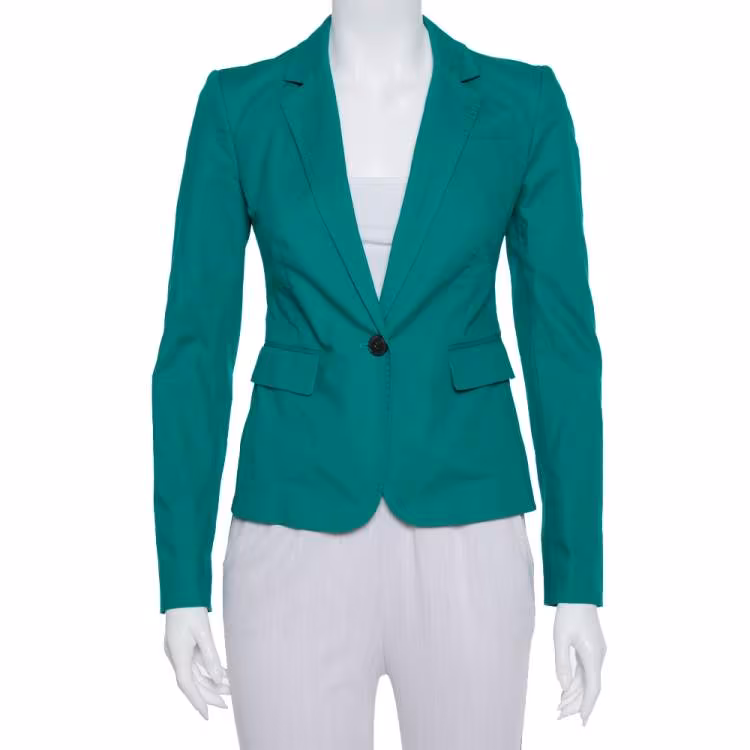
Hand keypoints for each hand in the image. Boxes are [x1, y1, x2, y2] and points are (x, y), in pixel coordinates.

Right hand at [163, 606, 229, 719]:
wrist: (181, 590)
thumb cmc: (191, 608)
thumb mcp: (203, 632)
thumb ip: (210, 656)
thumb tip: (218, 679)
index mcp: (178, 653)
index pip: (187, 684)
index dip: (197, 701)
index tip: (207, 715)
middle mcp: (176, 655)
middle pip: (193, 682)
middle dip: (208, 695)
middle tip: (226, 706)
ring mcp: (179, 650)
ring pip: (196, 673)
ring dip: (211, 682)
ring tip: (229, 690)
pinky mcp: (184, 644)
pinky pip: (197, 662)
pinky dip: (209, 670)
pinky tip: (223, 674)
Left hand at [553, 603, 605, 725]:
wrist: (578, 593)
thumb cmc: (569, 613)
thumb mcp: (560, 638)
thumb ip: (562, 664)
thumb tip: (563, 688)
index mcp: (593, 656)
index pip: (592, 688)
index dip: (587, 706)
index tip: (582, 721)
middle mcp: (598, 656)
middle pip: (589, 687)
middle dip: (576, 703)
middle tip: (560, 715)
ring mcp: (596, 652)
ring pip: (587, 679)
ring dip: (574, 693)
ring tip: (560, 706)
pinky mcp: (591, 647)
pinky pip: (585, 670)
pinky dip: (576, 681)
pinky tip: (566, 689)